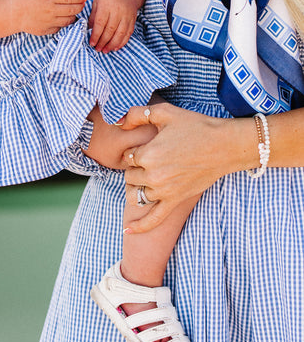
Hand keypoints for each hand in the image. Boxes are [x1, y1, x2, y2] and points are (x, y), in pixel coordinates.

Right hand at [10, 0, 85, 34]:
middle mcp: (51, 10)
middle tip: (82, 5)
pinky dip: (63, 24)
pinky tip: (62, 20)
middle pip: (72, 10)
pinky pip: (59, 28)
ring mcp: (49, 21)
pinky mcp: (46, 30)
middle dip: (80, 7)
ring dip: (73, 17)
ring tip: (73, 13)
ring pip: (68, 21)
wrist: (11, 14)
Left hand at [88, 0, 138, 51]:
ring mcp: (126, 16)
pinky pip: (128, 33)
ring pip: (120, 33)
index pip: (100, 23)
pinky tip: (116, 47)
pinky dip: (122, 42)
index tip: (92, 43)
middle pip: (110, 30)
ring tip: (106, 50)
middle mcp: (117, 11)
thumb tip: (88, 30)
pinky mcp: (133, 20)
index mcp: (106, 6)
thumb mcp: (96, 2)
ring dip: (112, 44)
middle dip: (103, 42)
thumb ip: (93, 16)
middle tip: (98, 49)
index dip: (96, 35)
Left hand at [120, 102, 244, 231]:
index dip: (136, 150)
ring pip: (136, 194)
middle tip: (152, 158)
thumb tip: (117, 121)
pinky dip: (141, 226)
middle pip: (130, 176)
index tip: (149, 145)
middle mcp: (153, 176)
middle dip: (136, 168)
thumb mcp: (164, 112)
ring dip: (137, 187)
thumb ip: (137, 114)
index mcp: (148, 154)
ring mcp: (164, 191)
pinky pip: (154, 219)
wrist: (224, 146)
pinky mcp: (175, 201)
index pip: (128, 157)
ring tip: (146, 178)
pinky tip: (128, 230)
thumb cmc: (195, 126)